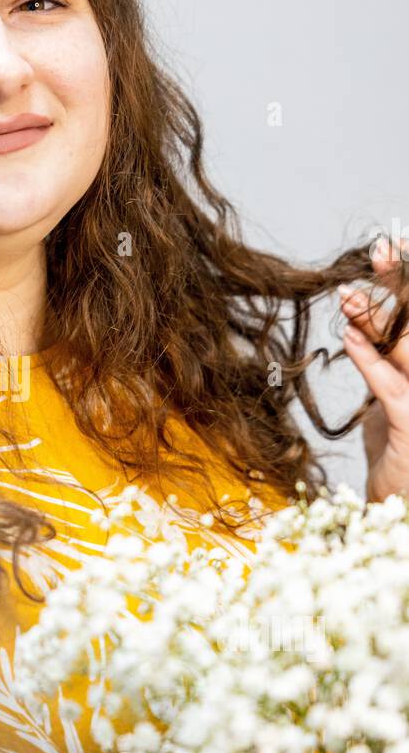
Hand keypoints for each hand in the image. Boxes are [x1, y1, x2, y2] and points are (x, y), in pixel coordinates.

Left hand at [339, 236, 408, 503]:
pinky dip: (368, 360)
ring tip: (348, 293)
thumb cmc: (399, 455)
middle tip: (380, 250)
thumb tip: (360, 328)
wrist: (404, 505)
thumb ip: (384, 366)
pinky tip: (348, 337)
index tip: (395, 247)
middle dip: (401, 282)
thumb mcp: (391, 400)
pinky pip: (390, 387)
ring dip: (377, 316)